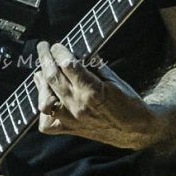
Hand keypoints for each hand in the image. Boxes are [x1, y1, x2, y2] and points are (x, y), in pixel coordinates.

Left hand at [33, 41, 165, 150]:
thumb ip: (94, 66)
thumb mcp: (114, 79)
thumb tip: (78, 53)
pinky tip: (48, 98)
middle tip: (43, 48)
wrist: (135, 130)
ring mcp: (71, 119)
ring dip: (41, 84)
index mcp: (92, 91)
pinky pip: (47, 123)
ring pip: (44, 101)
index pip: (67, 65)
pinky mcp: (69, 129)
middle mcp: (78, 105)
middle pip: (52, 78)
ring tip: (41, 73)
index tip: (56, 45)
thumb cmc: (127, 102)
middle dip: (45, 58)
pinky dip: (43, 110)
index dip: (59, 52)